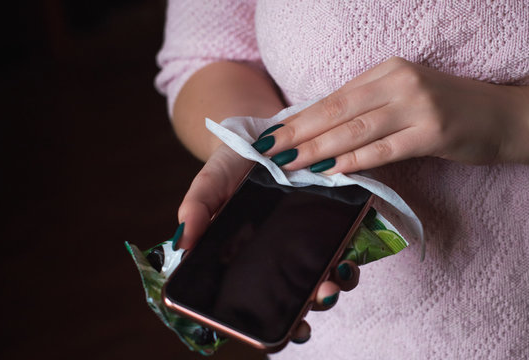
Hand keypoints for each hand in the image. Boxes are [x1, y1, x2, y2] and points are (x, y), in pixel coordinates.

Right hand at [175, 144, 360, 343]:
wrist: (266, 134)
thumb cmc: (232, 164)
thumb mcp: (210, 182)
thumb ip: (197, 208)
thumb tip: (180, 242)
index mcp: (249, 257)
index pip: (261, 299)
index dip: (274, 322)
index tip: (282, 335)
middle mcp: (282, 256)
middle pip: (298, 295)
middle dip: (309, 307)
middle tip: (314, 302)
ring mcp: (309, 241)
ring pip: (325, 276)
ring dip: (332, 286)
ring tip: (331, 282)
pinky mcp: (333, 220)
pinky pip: (345, 245)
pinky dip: (348, 255)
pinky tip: (345, 255)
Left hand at [253, 56, 522, 173]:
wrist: (504, 117)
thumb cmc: (449, 110)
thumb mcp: (405, 97)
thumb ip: (368, 108)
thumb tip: (319, 130)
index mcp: (388, 70)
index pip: (334, 97)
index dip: (299, 118)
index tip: (270, 135)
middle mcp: (399, 82)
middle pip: (337, 111)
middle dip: (297, 133)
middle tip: (266, 151)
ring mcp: (418, 105)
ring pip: (355, 130)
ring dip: (317, 148)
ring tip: (287, 163)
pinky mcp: (433, 132)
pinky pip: (384, 150)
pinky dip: (353, 161)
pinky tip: (329, 172)